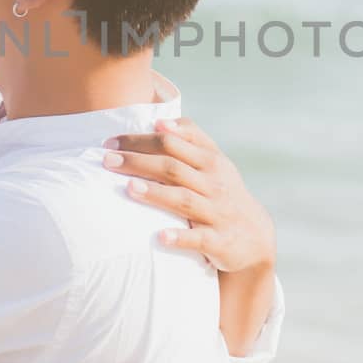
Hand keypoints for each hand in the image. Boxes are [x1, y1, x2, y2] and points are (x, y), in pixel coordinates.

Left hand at [103, 117, 275, 272]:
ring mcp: (217, 212)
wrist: (255, 236)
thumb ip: (192, 138)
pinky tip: (160, 237)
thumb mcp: (215, 163)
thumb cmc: (223, 193)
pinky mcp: (219, 241)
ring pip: (184, 199)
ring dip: (157, 193)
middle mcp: (214, 183)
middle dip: (139, 162)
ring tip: (130, 187)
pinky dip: (180, 237)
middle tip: (106, 160)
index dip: (141, 139)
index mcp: (210, 161)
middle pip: (173, 167)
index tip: (110, 142)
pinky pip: (198, 239)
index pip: (172, 142)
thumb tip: (160, 122)